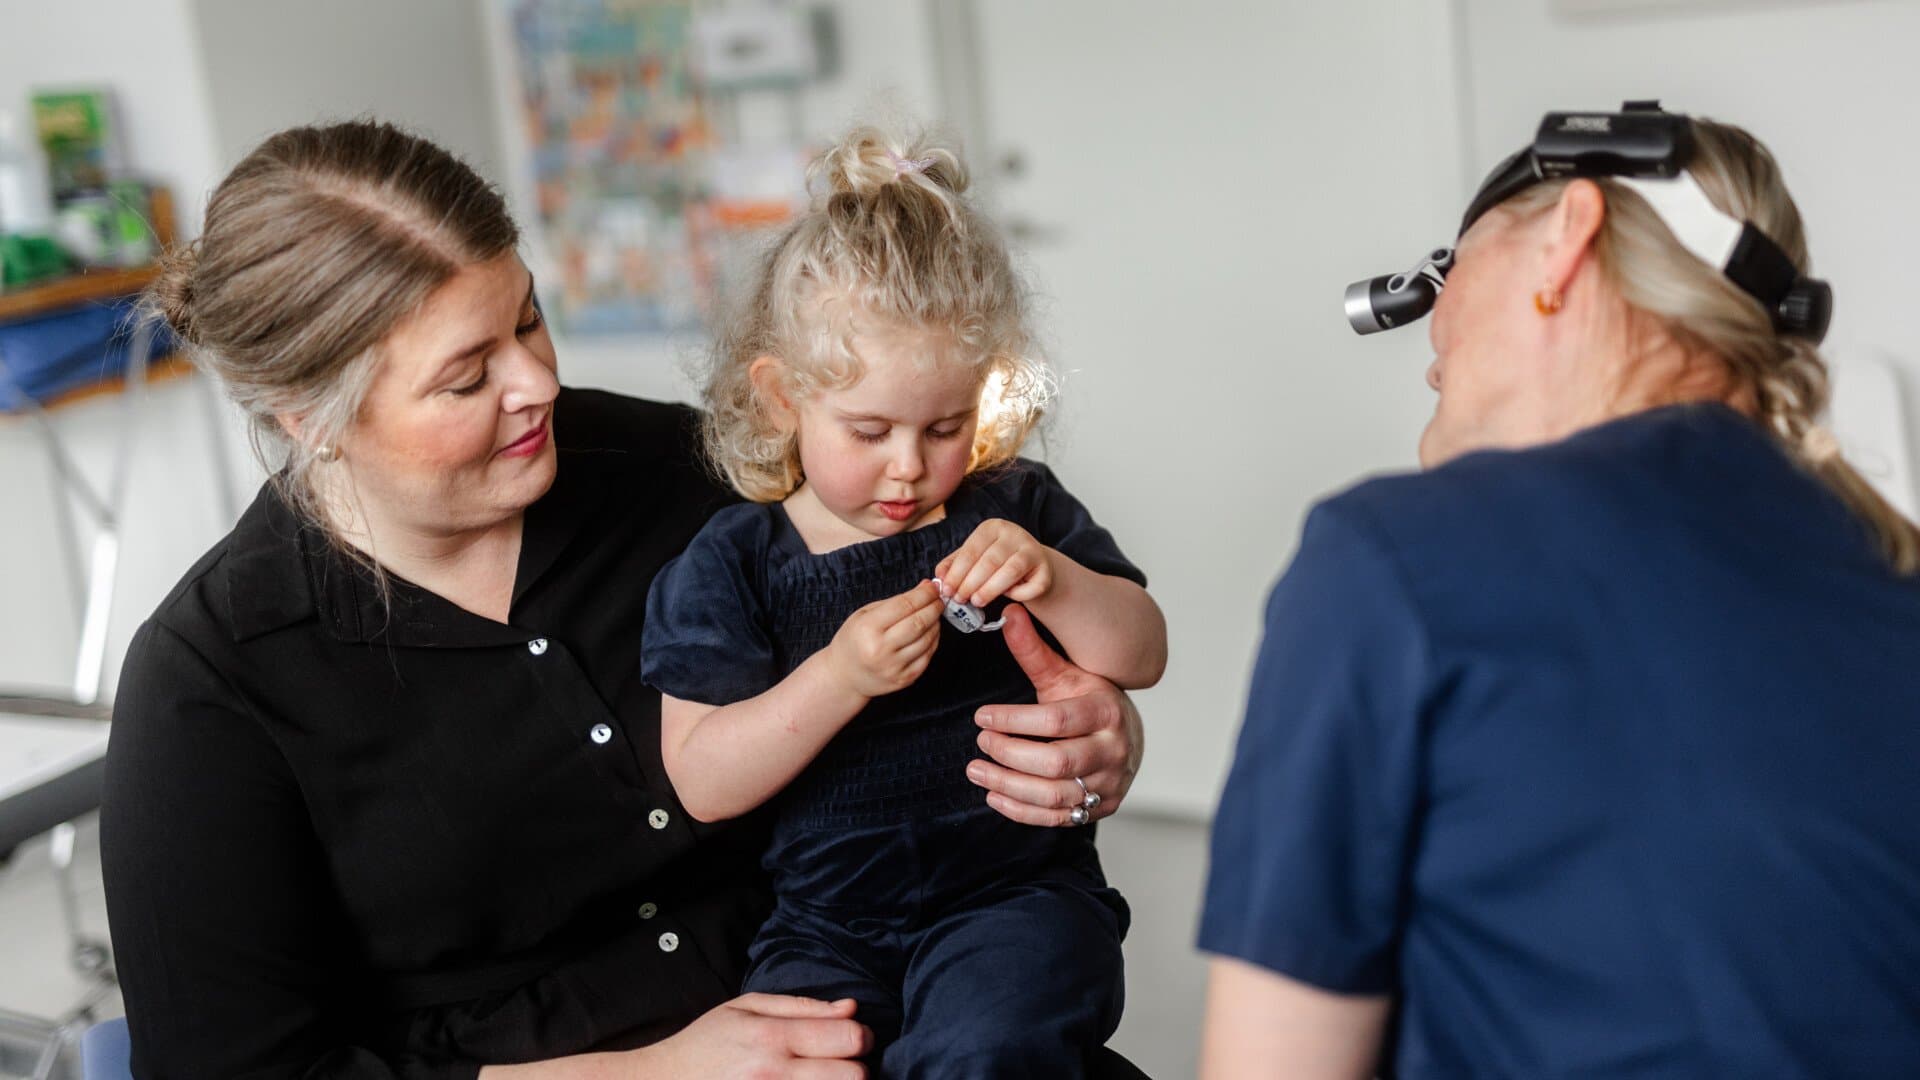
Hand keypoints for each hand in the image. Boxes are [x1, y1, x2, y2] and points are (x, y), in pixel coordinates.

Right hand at [476, 994, 868, 1078]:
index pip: (847, 1037)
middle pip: (853, 1076)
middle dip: (856, 1069)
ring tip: (824, 1078)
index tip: (853, 1039)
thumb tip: (850, 1008)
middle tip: (842, 1066)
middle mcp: (774, 1073)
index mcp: (772, 1037)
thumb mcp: (746, 1008)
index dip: (860, 1037)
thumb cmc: (706, 1042)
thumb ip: (802, 1006)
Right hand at [825, 580, 942, 698]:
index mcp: (868, 628)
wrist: (844, 676)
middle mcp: (880, 649)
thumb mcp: (864, 614)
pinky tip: (931, 632)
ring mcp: (893, 667)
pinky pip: (927, 656)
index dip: (924, 594)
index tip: (933, 587)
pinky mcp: (904, 679)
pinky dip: (933, 641)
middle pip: (919, 622)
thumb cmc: (854, 640)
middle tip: (939, 600)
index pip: (905, 605)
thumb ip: (895, 601)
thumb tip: (925, 588)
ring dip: (936, 624)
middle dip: (934, 607)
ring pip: (927, 640)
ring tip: (934, 615)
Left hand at [935, 519, 1052, 607]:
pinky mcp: (1046, 569)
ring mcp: (1033, 550)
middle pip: (989, 561)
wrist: (1030, 567)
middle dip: (970, 583)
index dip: (957, 573)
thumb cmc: (996, 563)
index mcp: (992, 527)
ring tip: (977, 601)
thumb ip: (953, 566)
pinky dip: (1019, 595)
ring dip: (991, 589)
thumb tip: (939, 578)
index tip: (947, 591)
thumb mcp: (972, 559)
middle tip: (960, 599)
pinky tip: (1009, 596)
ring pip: (1011, 571)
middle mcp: (1014, 533)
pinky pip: (1032, 586)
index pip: (971, 550)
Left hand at [965, 605, 1141, 825]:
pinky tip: (993, 795)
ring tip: (976, 770)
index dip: (1014, 721)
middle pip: (1056, 762)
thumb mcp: (1066, 674)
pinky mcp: (1101, 807)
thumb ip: (1034, 651)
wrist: (1127, 735)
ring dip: (1008, 784)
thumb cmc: (1090, 700)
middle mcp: (1114, 750)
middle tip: (980, 744)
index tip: (982, 717)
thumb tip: (1008, 612)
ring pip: (1055, 795)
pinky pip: (1057, 818)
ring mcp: (1110, 783)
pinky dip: (1020, 810)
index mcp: (1106, 711)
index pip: (1056, 720)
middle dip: (1010, 754)